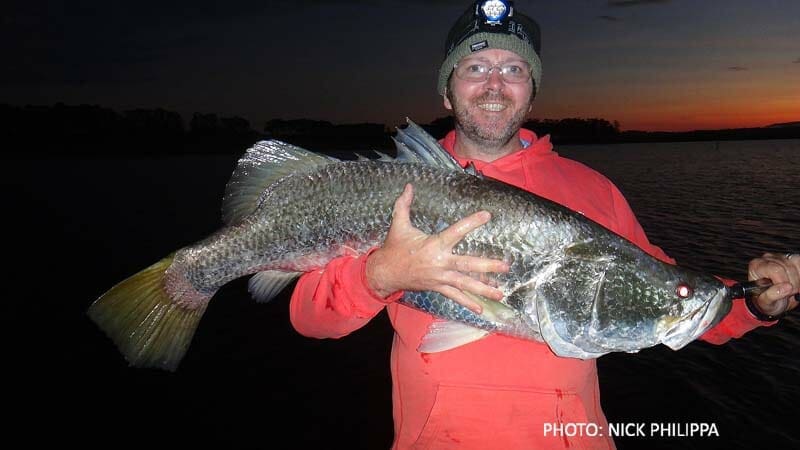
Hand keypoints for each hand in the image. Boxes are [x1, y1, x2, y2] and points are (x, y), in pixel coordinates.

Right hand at [365, 184, 508, 313]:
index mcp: (433, 245)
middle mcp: (440, 263)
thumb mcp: (398, 225)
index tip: (487, 216)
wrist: (384, 273)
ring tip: (500, 293)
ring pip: (465, 284)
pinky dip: (467, 302)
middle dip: (487, 266)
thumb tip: (408, 186)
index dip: (472, 223)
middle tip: (505, 266)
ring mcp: (440, 277)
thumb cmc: (393, 248)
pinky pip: (454, 296)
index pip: (456, 231)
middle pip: (467, 264)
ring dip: (483, 288)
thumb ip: (404, 205)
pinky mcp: (437, 287)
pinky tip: (481, 308)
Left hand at [748, 253, 799, 315]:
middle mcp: (767, 260)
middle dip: (791, 283)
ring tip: (790, 288)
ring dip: (797, 279)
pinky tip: (795, 282)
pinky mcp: (791, 258)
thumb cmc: (764, 300)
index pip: (775, 269)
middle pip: (787, 267)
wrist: (772, 301)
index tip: (785, 291)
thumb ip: (772, 296)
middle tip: (787, 292)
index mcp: (756, 267)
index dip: (783, 282)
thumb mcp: (765, 303)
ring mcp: (779, 258)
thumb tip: (786, 287)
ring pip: (796, 264)